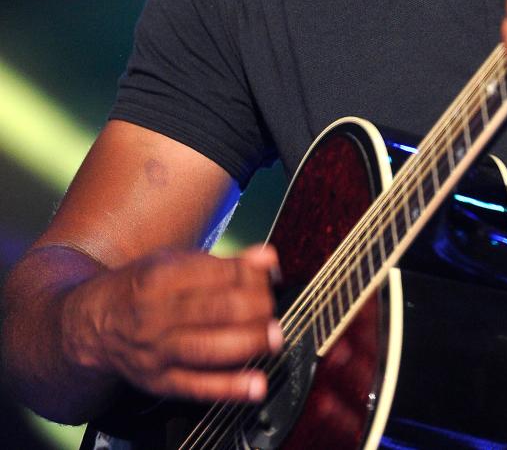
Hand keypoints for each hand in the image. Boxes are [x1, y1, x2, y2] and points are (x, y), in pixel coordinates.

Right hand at [63, 243, 281, 402]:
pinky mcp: (159, 382)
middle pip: (213, 310)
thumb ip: (221, 262)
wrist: (93, 325)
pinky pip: (197, 387)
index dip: (248, 273)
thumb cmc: (139, 288)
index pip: (214, 273)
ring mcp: (156, 352)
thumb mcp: (172, 261)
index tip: (272, 272)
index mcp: (160, 277)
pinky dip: (229, 388)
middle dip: (252, 307)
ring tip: (273, 337)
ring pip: (207, 348)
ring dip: (246, 343)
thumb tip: (267, 259)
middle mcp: (155, 315)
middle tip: (273, 305)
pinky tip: (255, 385)